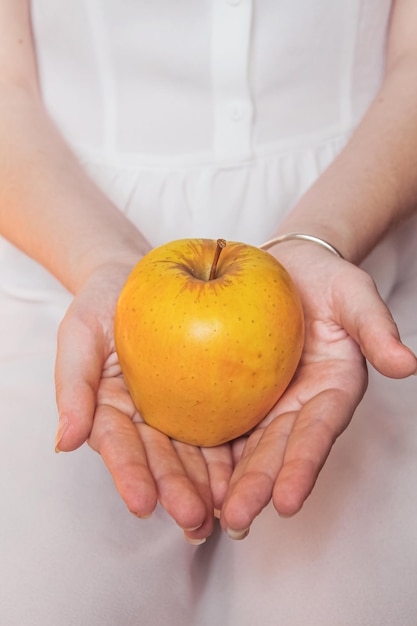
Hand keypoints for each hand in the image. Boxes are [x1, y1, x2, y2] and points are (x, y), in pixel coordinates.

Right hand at [54, 260, 233, 542]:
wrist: (143, 275)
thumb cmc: (104, 300)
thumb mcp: (80, 332)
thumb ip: (73, 385)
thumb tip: (64, 443)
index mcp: (110, 410)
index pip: (118, 446)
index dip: (129, 474)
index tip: (143, 502)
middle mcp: (145, 418)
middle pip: (160, 458)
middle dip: (176, 490)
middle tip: (194, 519)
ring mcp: (178, 410)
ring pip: (194, 452)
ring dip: (208, 484)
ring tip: (226, 512)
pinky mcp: (210, 398)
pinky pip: (223, 425)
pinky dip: (234, 452)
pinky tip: (248, 474)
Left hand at [219, 242, 416, 537]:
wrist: (285, 266)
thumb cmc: (324, 279)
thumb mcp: (353, 294)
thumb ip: (375, 328)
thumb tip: (407, 364)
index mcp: (330, 391)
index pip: (317, 432)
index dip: (303, 465)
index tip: (288, 501)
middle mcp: (297, 406)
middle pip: (276, 449)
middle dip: (258, 486)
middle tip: (236, 519)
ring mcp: (263, 403)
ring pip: (243, 446)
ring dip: (227, 480)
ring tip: (206, 513)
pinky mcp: (233, 392)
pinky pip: (216, 420)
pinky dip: (202, 448)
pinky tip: (183, 472)